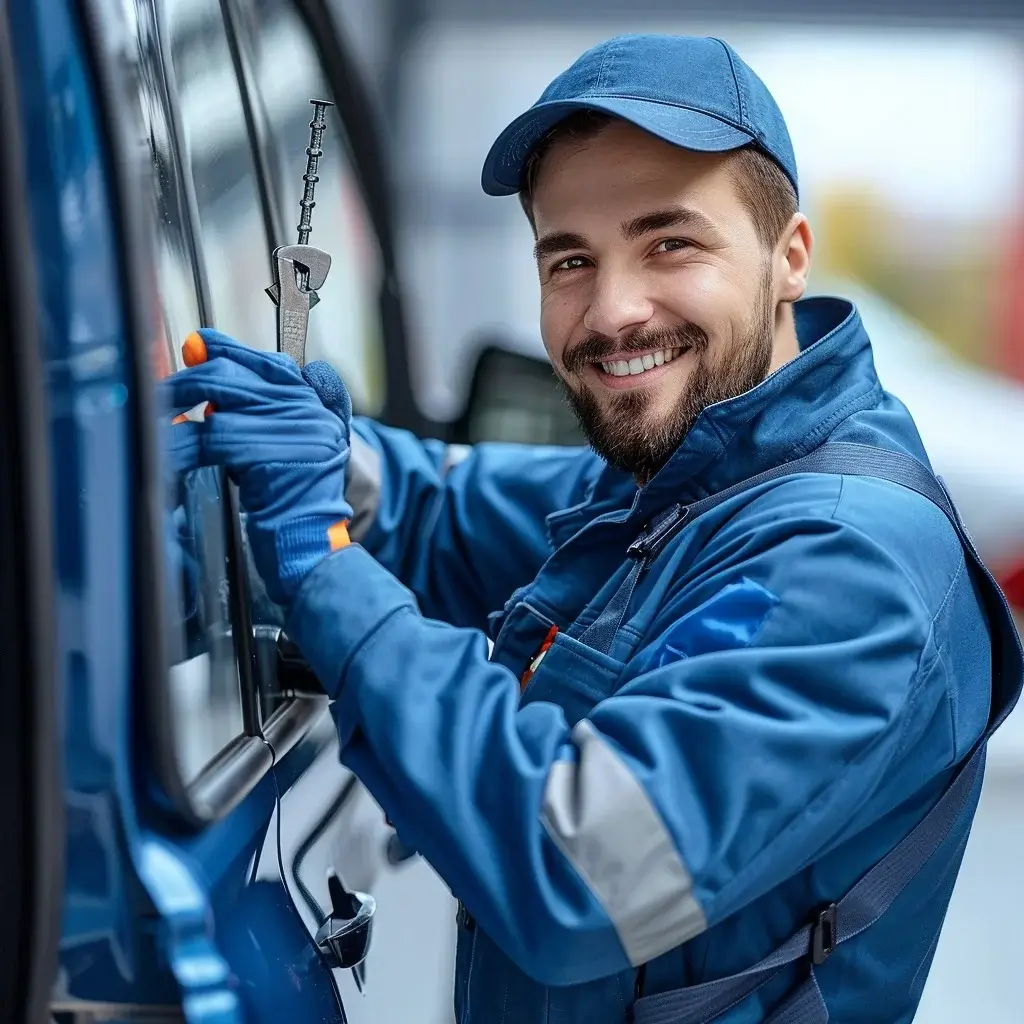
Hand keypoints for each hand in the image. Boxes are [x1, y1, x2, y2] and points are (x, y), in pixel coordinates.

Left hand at [160, 328, 353, 605]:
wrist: (312, 546)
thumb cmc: (296, 501)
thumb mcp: (291, 446)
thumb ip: (259, 407)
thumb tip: (210, 362)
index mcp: (317, 405)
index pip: (268, 363)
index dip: (228, 350)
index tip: (198, 345)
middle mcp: (308, 411)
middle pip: (236, 377)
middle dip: (189, 382)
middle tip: (163, 395)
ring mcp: (293, 431)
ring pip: (219, 403)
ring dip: (182, 418)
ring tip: (161, 430)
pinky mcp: (269, 453)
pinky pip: (215, 435)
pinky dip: (188, 444)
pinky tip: (174, 450)